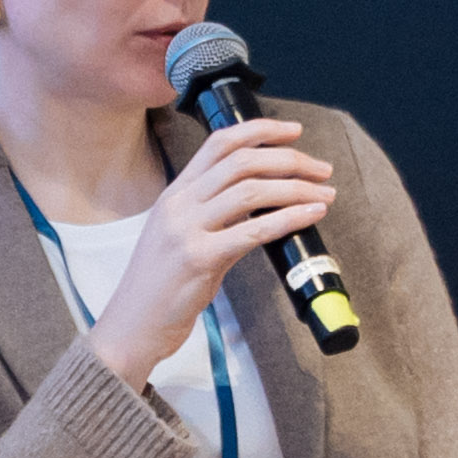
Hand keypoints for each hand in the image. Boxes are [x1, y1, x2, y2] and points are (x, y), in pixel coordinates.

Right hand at [76, 118, 340, 381]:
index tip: (294, 132)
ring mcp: (186, 230)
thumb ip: (214, 214)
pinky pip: (253, 231)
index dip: (260, 131)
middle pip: (242, 162)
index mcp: (174, 194)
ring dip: (297, 188)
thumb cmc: (160, 286)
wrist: (132, 326)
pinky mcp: (199, 260)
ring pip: (251, 191)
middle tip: (322, 169)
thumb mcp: (180, 237)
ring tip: (325, 194)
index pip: (219, 143)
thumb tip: (263, 200)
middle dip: (290, 160)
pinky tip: (311, 215)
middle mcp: (179, 205)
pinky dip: (289, 218)